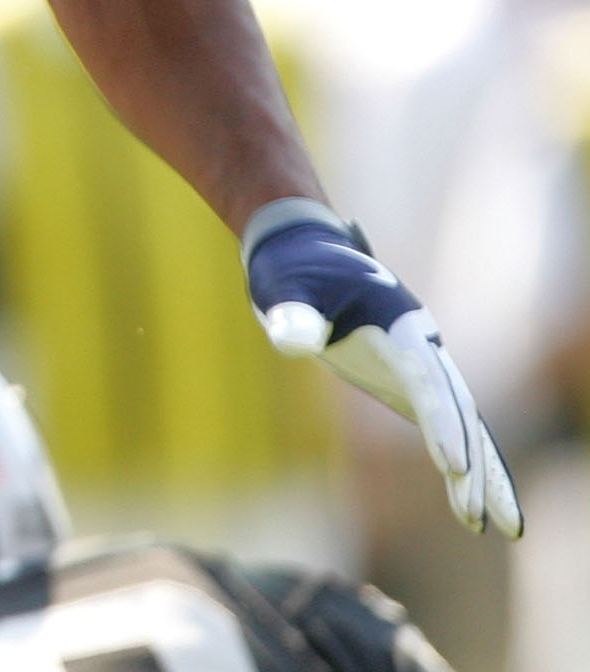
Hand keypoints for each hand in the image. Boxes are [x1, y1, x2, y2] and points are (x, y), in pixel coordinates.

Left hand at [243, 200, 519, 535]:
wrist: (305, 252)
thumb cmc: (293, 274)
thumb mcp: (285, 289)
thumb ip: (293, 315)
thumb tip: (293, 339)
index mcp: (398, 323)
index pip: (426, 381)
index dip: (441, 424)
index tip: (453, 466)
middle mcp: (423, 346)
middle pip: (458, 409)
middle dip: (474, 462)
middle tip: (480, 515)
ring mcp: (422, 366)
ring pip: (465, 424)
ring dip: (482, 474)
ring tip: (495, 527)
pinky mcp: (413, 384)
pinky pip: (448, 428)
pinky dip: (463, 466)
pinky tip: (469, 512)